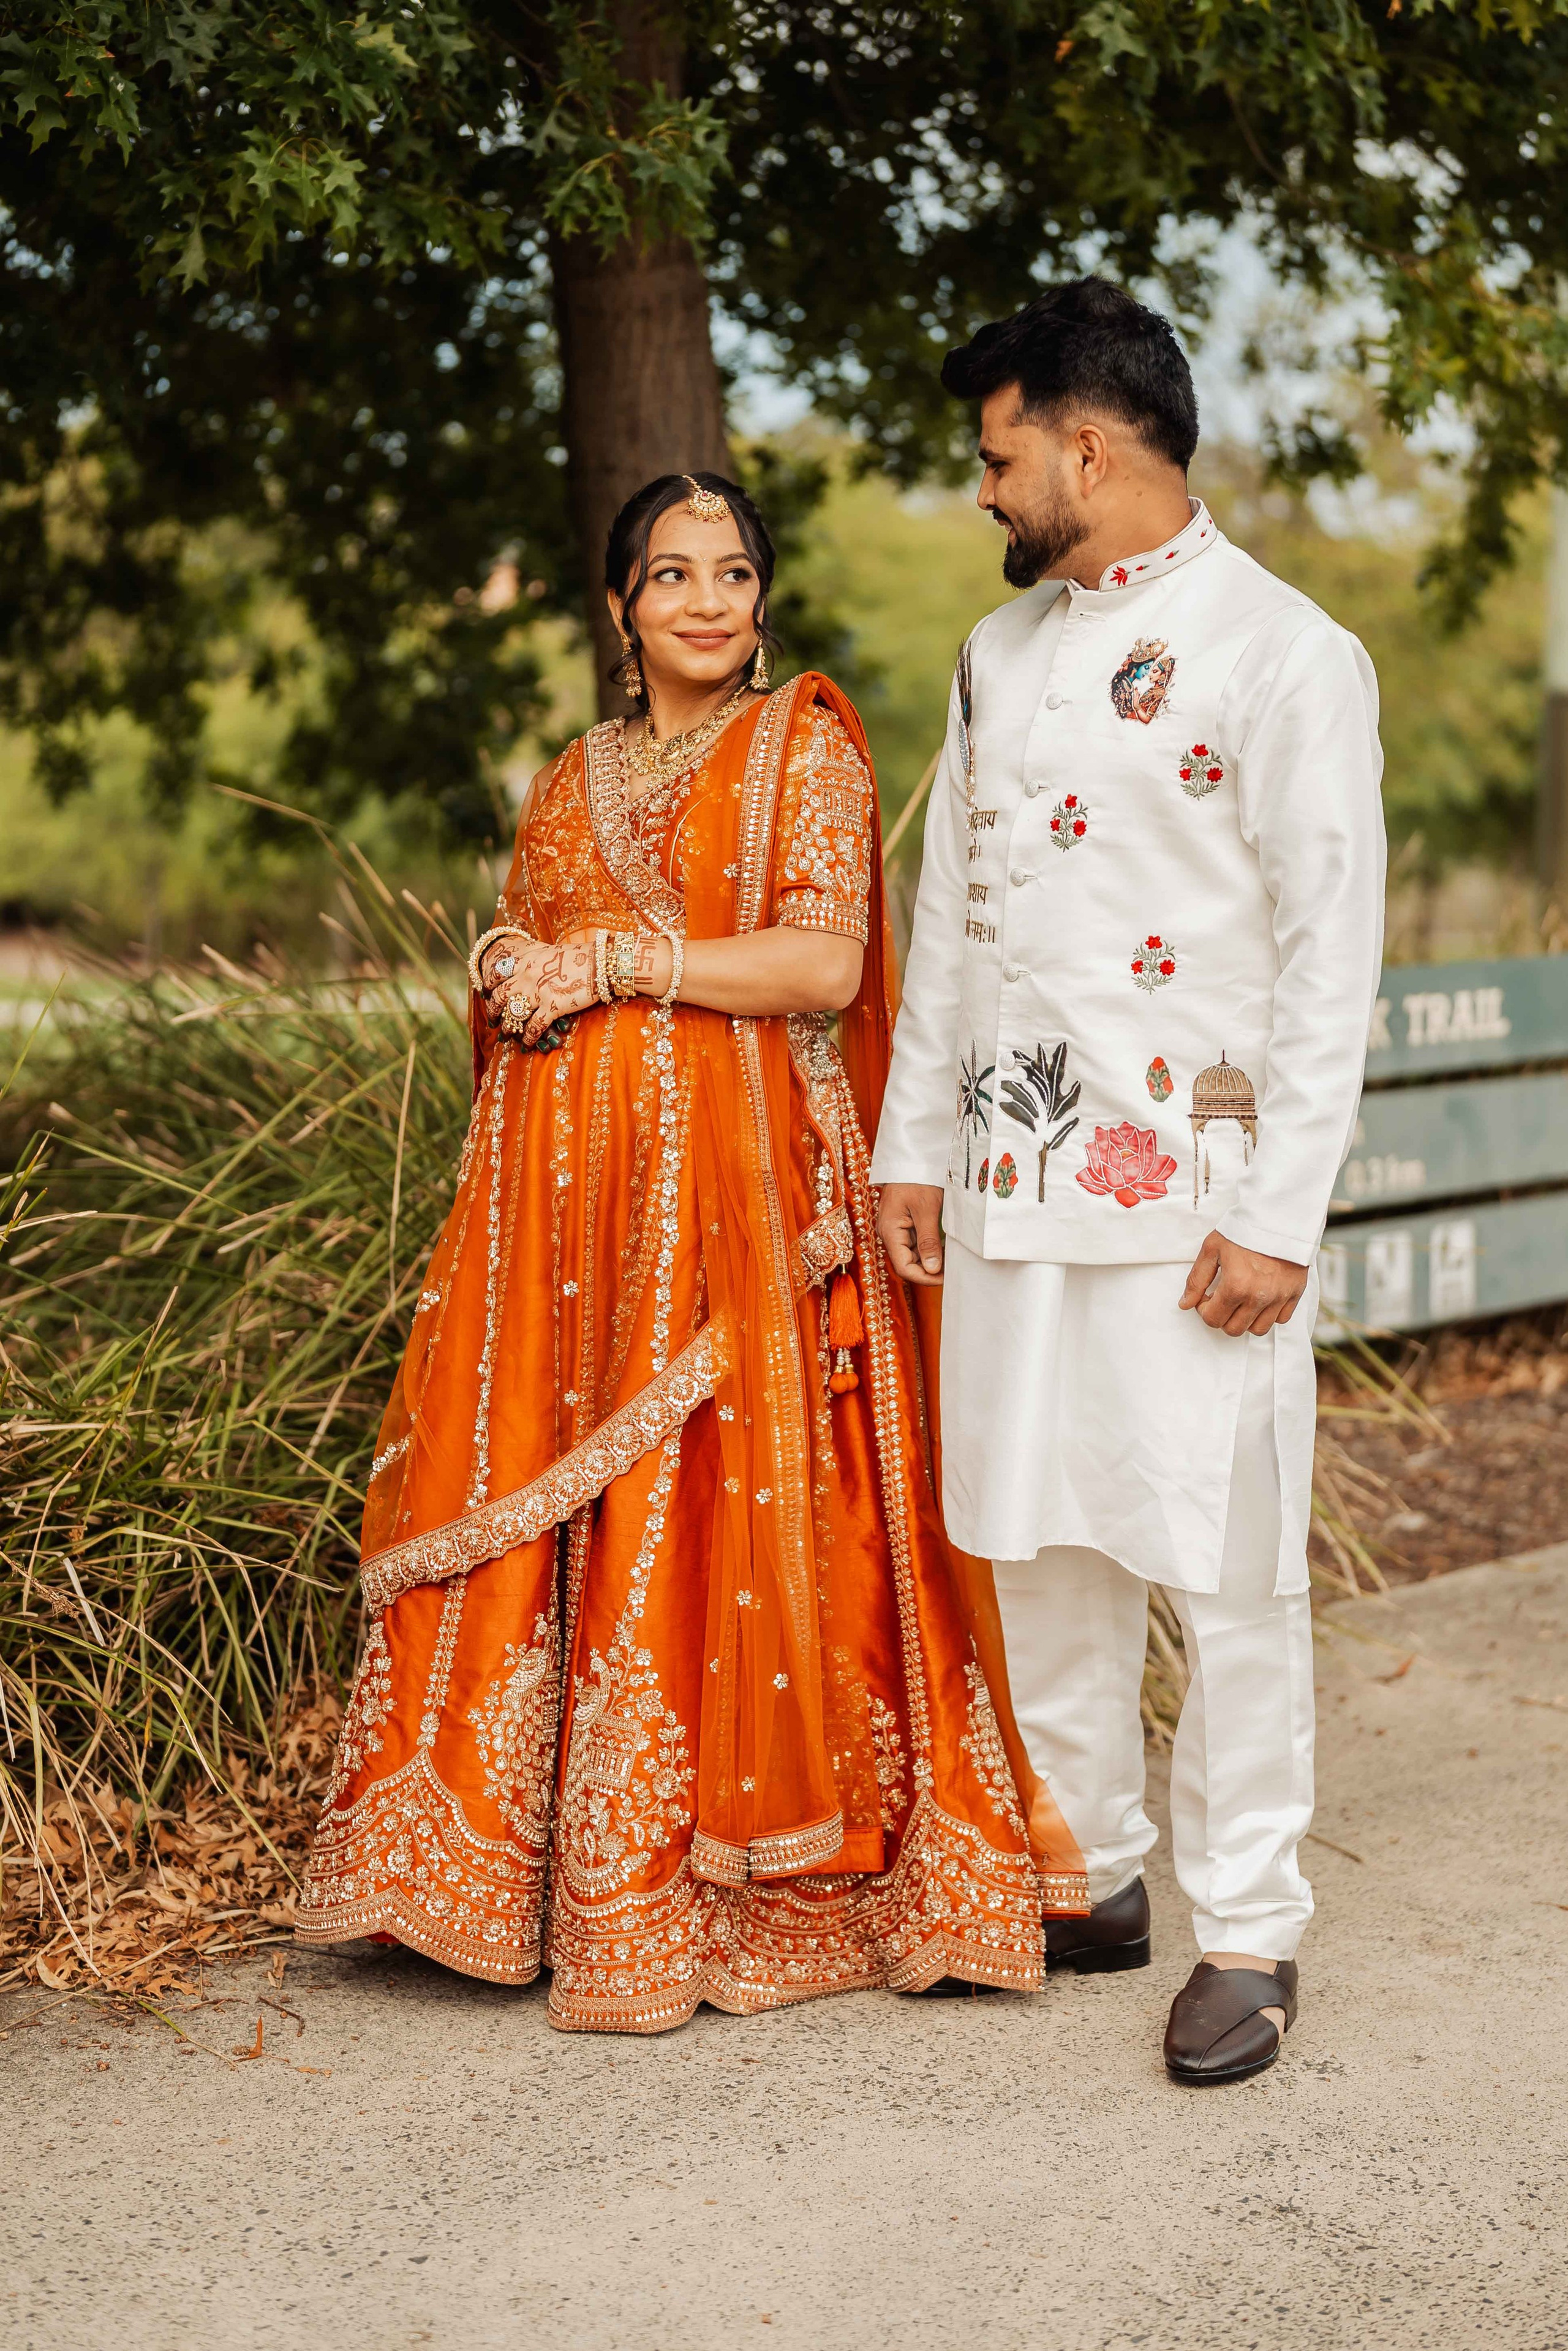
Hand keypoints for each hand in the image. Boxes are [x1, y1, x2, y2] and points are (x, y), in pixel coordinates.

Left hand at [486, 939, 595, 1047]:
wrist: (600, 962)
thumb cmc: (579, 956)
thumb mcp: (549, 952)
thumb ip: (535, 959)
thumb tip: (527, 963)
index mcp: (525, 959)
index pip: (496, 973)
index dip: (488, 985)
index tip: (486, 994)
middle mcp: (526, 976)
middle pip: (499, 996)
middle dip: (493, 1010)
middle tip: (493, 1020)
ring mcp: (538, 992)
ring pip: (513, 1014)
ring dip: (507, 1028)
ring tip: (505, 1036)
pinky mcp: (553, 1006)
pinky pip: (534, 1027)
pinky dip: (528, 1038)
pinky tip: (526, 1044)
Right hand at [877, 1183, 945, 1285]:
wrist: (911, 1157)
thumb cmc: (917, 1178)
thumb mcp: (926, 1209)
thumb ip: (929, 1241)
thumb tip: (932, 1268)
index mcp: (890, 1231)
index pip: (904, 1267)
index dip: (924, 1277)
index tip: (945, 1278)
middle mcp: (889, 1233)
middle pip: (907, 1263)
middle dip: (929, 1270)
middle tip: (952, 1269)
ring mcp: (896, 1229)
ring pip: (912, 1254)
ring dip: (930, 1259)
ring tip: (951, 1259)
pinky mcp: (903, 1223)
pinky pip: (915, 1243)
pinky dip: (929, 1248)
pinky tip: (944, 1248)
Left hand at [1179, 1229, 1307, 1335]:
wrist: (1278, 1216)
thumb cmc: (1243, 1229)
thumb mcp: (1212, 1249)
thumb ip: (1196, 1279)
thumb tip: (1185, 1304)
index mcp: (1236, 1286)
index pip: (1213, 1319)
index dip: (1204, 1310)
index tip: (1207, 1297)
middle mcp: (1259, 1297)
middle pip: (1234, 1329)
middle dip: (1222, 1317)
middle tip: (1221, 1299)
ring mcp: (1279, 1297)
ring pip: (1258, 1329)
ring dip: (1245, 1320)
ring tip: (1241, 1301)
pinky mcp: (1295, 1293)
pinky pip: (1280, 1319)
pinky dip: (1268, 1314)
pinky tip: (1260, 1299)